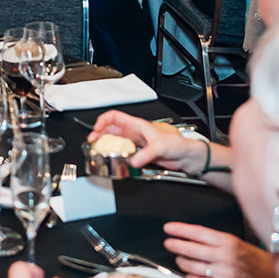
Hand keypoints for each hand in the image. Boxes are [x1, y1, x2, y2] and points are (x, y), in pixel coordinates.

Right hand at [89, 111, 206, 174]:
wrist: (185, 155)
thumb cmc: (177, 144)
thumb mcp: (160, 147)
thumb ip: (145, 155)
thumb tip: (133, 161)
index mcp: (137, 125)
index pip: (114, 117)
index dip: (102, 121)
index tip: (96, 131)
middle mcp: (134, 132)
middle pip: (111, 129)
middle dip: (99, 134)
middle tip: (92, 143)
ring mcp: (135, 142)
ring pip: (115, 140)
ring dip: (106, 144)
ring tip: (99, 151)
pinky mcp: (138, 153)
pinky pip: (122, 151)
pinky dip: (114, 154)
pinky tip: (113, 159)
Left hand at [163, 222, 278, 277]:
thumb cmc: (255, 260)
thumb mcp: (237, 243)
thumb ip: (217, 241)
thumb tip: (193, 237)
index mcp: (228, 242)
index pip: (198, 232)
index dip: (181, 230)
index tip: (169, 228)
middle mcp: (224, 256)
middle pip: (192, 249)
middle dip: (176, 245)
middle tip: (168, 243)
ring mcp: (223, 273)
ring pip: (193, 266)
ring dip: (182, 262)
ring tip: (179, 259)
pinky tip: (189, 275)